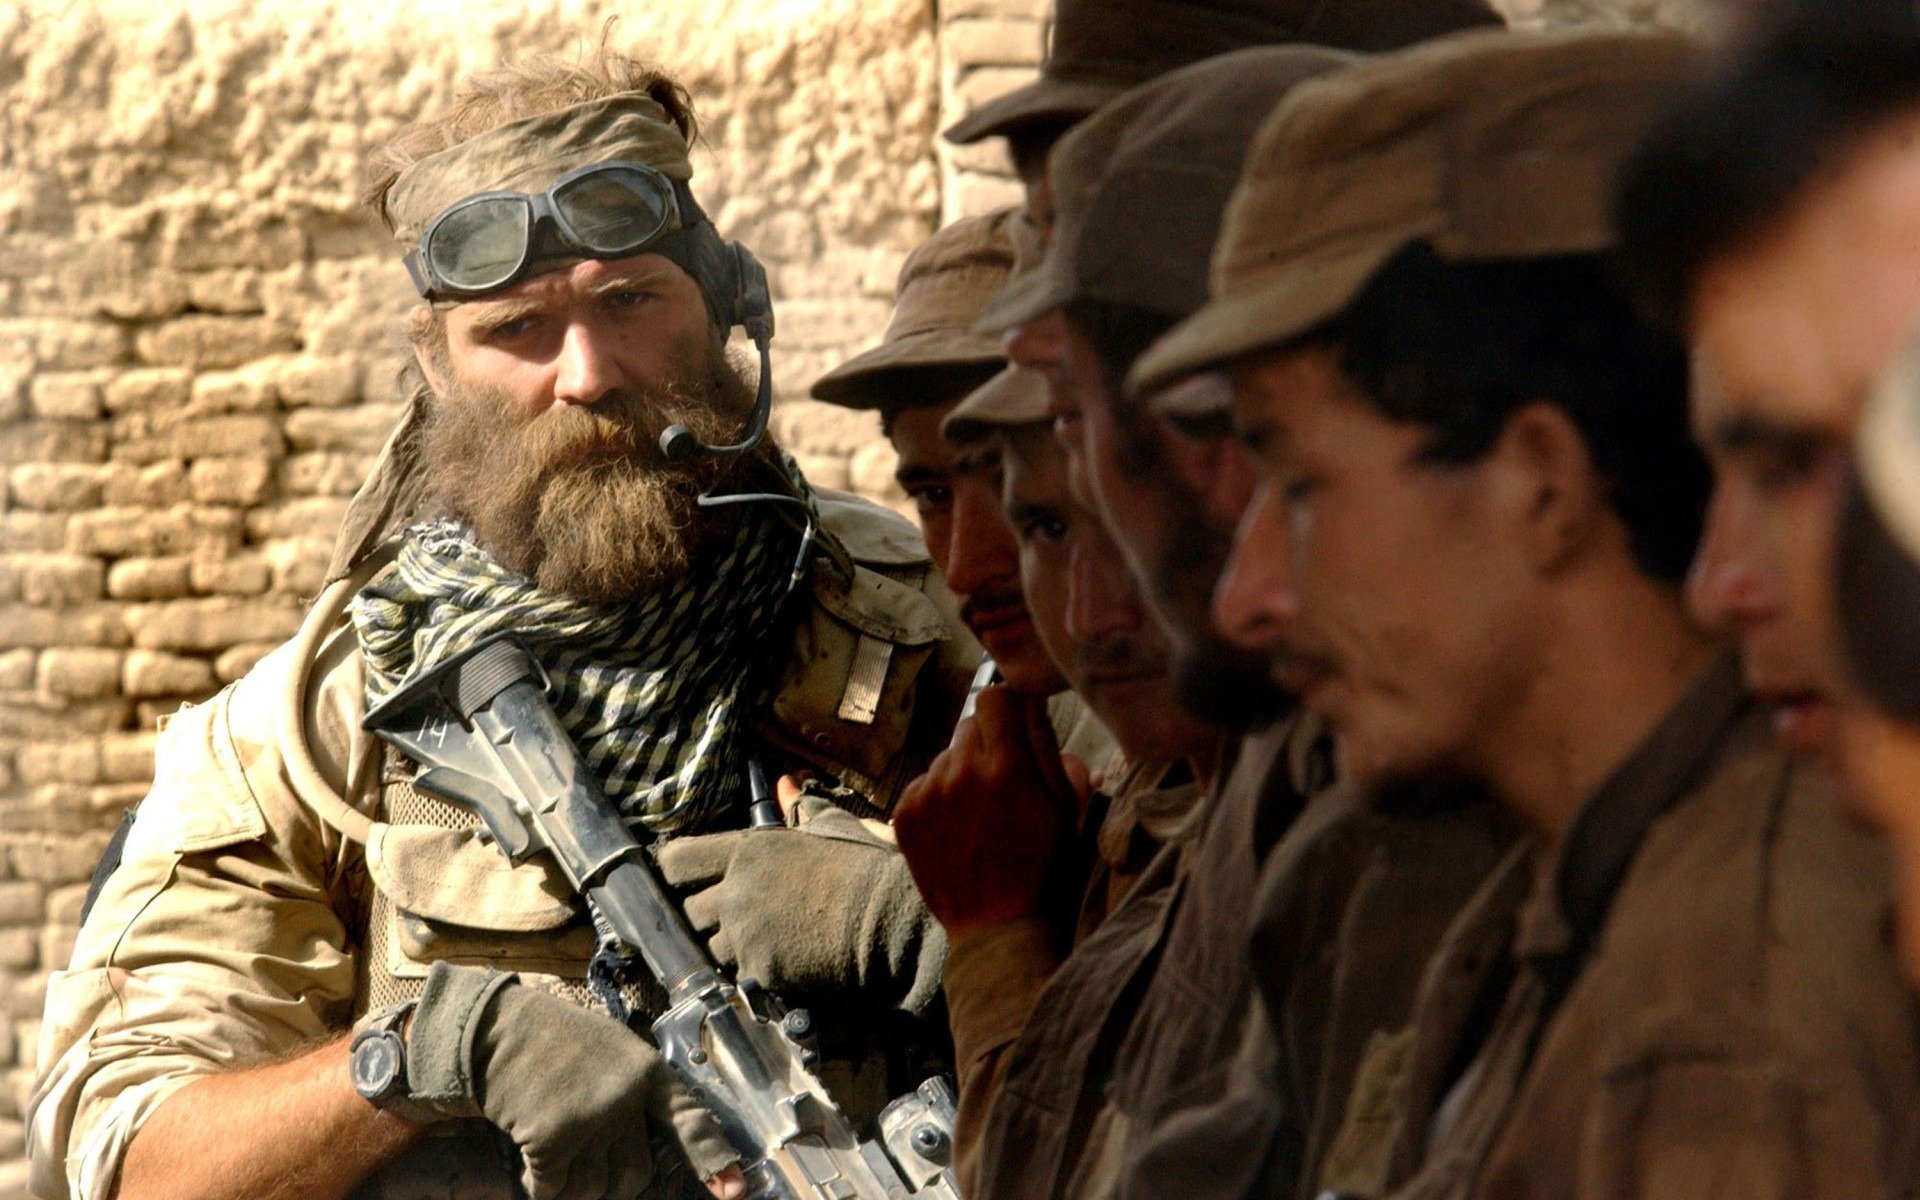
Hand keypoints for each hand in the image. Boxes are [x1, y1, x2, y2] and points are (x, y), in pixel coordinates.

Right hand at [399, 963, 737, 1199]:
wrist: (498, 1030)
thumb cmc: (558, 1044)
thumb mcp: (613, 1052)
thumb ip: (636, 1095)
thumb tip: (644, 1154)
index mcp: (648, 1072)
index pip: (690, 1120)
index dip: (715, 1158)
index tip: (734, 1191)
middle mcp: (627, 1096)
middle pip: (636, 1175)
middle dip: (612, 1180)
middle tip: (586, 1155)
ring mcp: (592, 1118)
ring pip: (593, 1188)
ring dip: (572, 1181)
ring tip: (554, 1139)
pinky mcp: (554, 1139)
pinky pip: (554, 1190)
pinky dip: (540, 1183)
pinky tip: (530, 1149)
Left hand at [656, 795, 947, 1012]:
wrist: (890, 919)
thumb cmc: (864, 870)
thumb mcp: (830, 829)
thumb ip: (799, 808)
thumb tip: (784, 782)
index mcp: (747, 850)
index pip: (677, 861)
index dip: (672, 874)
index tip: (679, 883)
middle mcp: (736, 890)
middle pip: (688, 913)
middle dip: (707, 919)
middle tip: (738, 920)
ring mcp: (744, 932)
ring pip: (712, 951)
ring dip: (731, 951)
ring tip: (768, 944)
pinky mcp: (758, 970)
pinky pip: (740, 978)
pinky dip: (757, 976)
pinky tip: (785, 967)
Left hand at [893, 685, 1091, 944]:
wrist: (997, 925)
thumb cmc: (1043, 865)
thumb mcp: (1064, 805)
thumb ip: (1048, 746)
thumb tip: (1032, 702)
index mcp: (1007, 766)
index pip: (994, 697)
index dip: (1006, 709)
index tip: (1013, 727)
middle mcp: (962, 772)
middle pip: (969, 724)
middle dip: (987, 743)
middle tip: (1000, 779)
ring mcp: (928, 793)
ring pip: (945, 756)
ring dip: (961, 771)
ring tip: (977, 813)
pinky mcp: (904, 813)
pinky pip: (924, 783)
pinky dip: (938, 798)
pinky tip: (956, 828)